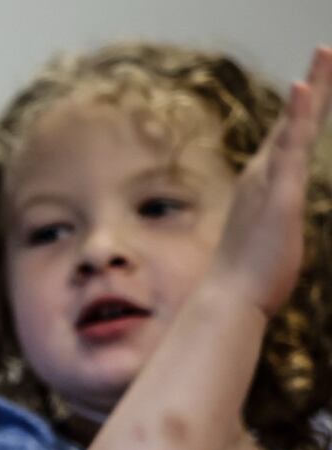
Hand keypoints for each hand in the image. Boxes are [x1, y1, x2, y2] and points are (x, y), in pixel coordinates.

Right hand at [211, 45, 331, 313]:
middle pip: (294, 122)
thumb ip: (272, 228)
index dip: (305, 108)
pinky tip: (304, 90)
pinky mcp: (278, 195)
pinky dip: (296, 116)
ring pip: (294, 127)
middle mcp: (264, 177)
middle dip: (315, 84)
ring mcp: (269, 183)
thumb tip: (270, 237)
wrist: (229, 300)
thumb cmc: (249, 279)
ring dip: (311, 89)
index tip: (316, 79)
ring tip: (325, 54)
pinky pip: (289, 148)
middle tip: (327, 48)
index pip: (290, 139)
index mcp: (266, 186)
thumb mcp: (268, 245)